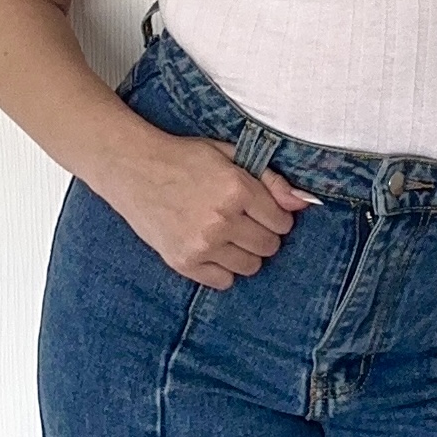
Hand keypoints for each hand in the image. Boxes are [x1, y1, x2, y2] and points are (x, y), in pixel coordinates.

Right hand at [110, 121, 320, 287]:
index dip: (275, 215)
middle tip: (242, 221)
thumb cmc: (183, 158)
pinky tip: (211, 249)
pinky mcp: (183, 261)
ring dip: (244, 252)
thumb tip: (303, 201)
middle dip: (262, 234)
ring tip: (226, 234)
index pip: (281, 221)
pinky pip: (223, 281)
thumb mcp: (229, 155)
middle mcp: (221, 220)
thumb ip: (270, 179)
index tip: (260, 210)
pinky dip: (222, 268)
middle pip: (269, 246)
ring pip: (250, 266)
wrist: (132, 168)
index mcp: (236, 188)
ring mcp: (201, 244)